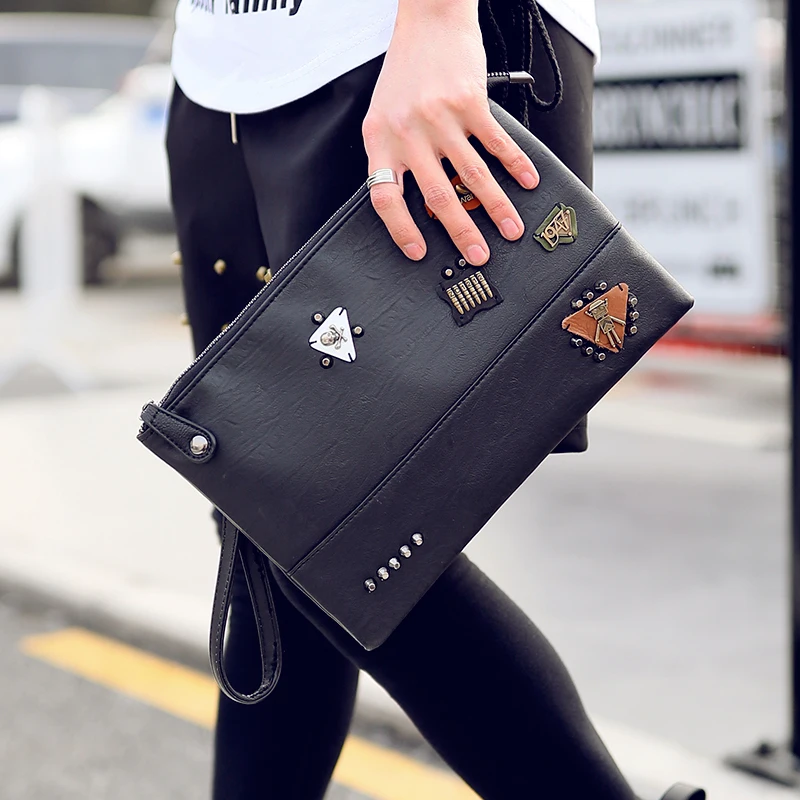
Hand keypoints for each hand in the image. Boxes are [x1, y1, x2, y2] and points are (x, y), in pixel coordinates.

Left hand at [362, 0, 538, 265]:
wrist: (428, 20)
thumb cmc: (405, 72)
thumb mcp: (383, 116)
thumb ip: (393, 157)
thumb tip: (416, 205)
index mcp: (379, 140)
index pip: (384, 198)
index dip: (400, 230)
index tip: (418, 252)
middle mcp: (408, 132)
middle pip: (437, 197)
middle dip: (462, 233)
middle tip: (479, 256)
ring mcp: (440, 118)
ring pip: (473, 176)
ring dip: (497, 208)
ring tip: (511, 230)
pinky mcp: (471, 102)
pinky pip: (497, 143)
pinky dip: (515, 166)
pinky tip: (528, 183)